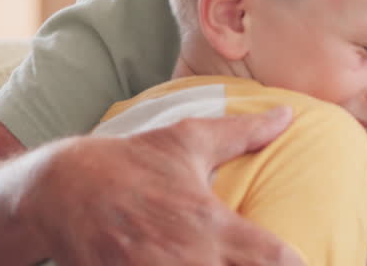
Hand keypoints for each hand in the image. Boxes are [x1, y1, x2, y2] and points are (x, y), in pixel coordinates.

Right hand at [12, 106, 303, 265]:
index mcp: (210, 223)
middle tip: (255, 263)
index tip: (306, 261)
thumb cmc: (133, 162)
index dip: (295, 264)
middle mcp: (189, 258)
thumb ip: (243, 133)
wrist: (61, 189)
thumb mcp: (187, 142)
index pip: (274, 259)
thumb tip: (286, 114)